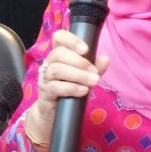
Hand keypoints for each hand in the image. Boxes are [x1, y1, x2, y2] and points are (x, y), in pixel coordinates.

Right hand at [25, 29, 108, 149]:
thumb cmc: (70, 90)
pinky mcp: (45, 93)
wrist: (54, 114)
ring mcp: (45, 78)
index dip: (71, 39)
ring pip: (56, 69)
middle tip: (94, 72)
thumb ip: (95, 68)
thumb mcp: (85, 78)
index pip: (59, 37)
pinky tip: (83, 91)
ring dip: (78, 74)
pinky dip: (71, 88)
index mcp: (59, 55)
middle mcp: (49, 63)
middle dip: (79, 61)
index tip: (85, 49)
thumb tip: (105, 58)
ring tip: (93, 81)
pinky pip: (54, 87)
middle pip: (58, 53)